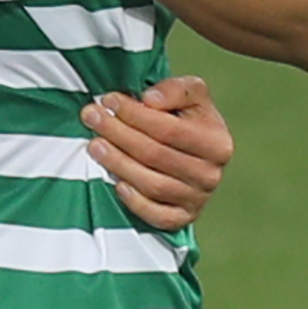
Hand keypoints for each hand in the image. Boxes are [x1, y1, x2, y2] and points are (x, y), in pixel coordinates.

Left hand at [82, 76, 231, 230]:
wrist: (190, 154)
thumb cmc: (184, 119)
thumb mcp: (189, 95)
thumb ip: (175, 90)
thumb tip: (149, 100)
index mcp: (217, 142)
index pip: (169, 129)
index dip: (135, 114)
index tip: (108, 99)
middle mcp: (211, 174)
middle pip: (155, 155)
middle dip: (118, 133)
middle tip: (90, 117)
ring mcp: (197, 199)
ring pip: (152, 184)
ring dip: (118, 163)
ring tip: (94, 145)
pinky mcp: (183, 218)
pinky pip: (158, 217)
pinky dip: (136, 202)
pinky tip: (116, 184)